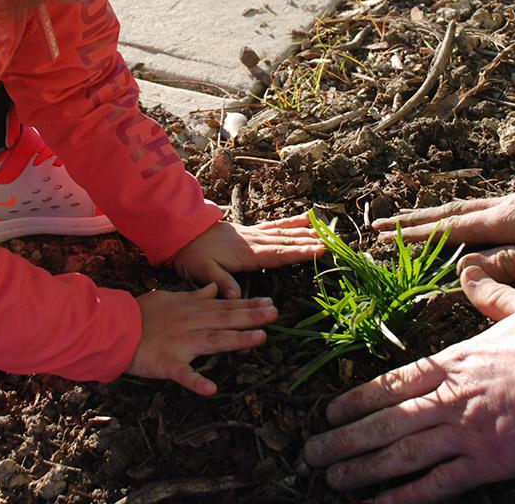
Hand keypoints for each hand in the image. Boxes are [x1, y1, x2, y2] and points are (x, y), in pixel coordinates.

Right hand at [126, 283, 278, 395]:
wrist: (113, 328)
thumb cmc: (140, 314)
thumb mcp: (170, 298)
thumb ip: (195, 296)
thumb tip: (214, 288)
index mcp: (191, 310)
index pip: (225, 306)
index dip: (248, 304)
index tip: (270, 302)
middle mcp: (190, 324)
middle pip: (225, 319)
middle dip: (252, 316)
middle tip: (275, 314)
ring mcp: (180, 343)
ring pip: (213, 340)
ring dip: (237, 340)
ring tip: (260, 339)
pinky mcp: (167, 363)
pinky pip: (183, 374)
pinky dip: (196, 382)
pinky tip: (212, 389)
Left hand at [171, 214, 324, 298]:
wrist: (183, 232)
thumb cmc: (193, 254)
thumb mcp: (203, 271)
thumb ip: (222, 283)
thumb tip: (236, 297)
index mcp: (247, 253)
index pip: (277, 254)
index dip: (298, 252)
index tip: (318, 250)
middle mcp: (254, 241)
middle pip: (286, 241)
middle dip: (309, 241)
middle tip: (331, 242)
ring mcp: (254, 234)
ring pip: (283, 232)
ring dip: (304, 232)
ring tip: (324, 231)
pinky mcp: (251, 231)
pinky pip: (275, 226)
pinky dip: (291, 222)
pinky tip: (303, 218)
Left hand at [303, 267, 514, 503]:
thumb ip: (491, 294)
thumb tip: (471, 270)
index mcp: (455, 362)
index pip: (392, 382)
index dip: (356, 399)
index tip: (330, 411)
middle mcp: (450, 398)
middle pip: (384, 420)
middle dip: (344, 438)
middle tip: (311, 453)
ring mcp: (465, 432)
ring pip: (399, 453)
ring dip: (361, 467)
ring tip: (330, 479)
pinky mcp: (488, 463)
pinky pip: (436, 484)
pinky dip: (403, 497)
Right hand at [373, 172, 514, 281]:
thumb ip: (511, 262)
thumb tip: (463, 269)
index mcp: (512, 218)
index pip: (453, 228)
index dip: (416, 235)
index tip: (381, 236)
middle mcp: (514, 206)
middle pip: (454, 212)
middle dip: (416, 221)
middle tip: (379, 225)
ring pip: (471, 209)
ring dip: (438, 216)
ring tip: (412, 221)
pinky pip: (488, 212)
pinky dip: (464, 217)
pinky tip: (469, 222)